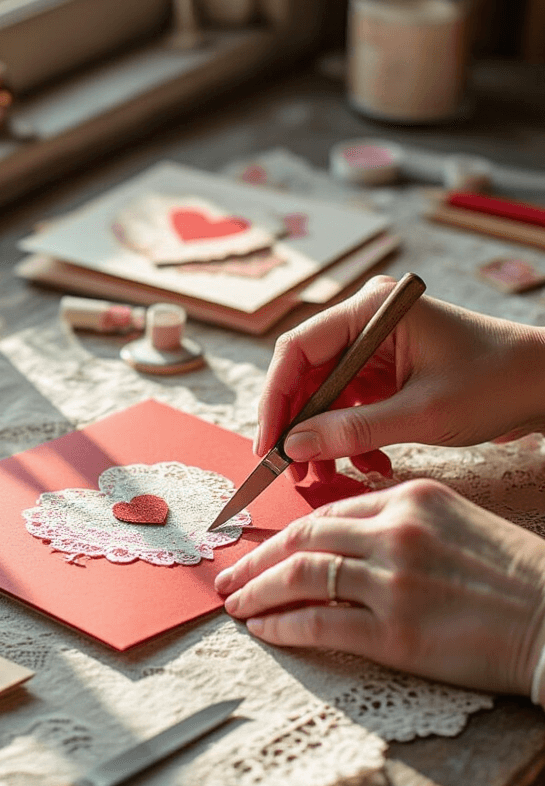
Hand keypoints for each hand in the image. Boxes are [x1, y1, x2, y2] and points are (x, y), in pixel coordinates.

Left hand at [215, 480, 544, 695]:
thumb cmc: (516, 577)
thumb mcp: (458, 524)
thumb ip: (404, 524)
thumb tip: (352, 541)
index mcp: (412, 499)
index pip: (330, 512)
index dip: (287, 534)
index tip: (263, 549)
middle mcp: (396, 532)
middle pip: (304, 538)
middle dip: (258, 559)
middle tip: (228, 576)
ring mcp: (393, 581)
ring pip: (301, 577)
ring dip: (258, 592)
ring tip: (235, 605)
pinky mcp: (394, 633)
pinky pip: (319, 624)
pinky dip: (283, 626)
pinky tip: (264, 630)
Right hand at [255, 275, 544, 468]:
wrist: (542, 385)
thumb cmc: (494, 383)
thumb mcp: (421, 414)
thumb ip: (353, 430)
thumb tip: (294, 446)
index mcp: (371, 310)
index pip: (297, 349)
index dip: (275, 399)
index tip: (268, 444)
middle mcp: (368, 322)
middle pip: (307, 374)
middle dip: (299, 426)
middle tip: (292, 470)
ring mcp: (378, 346)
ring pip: (327, 395)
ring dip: (326, 437)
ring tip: (328, 475)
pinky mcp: (389, 371)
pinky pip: (352, 405)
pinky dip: (353, 436)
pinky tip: (370, 462)